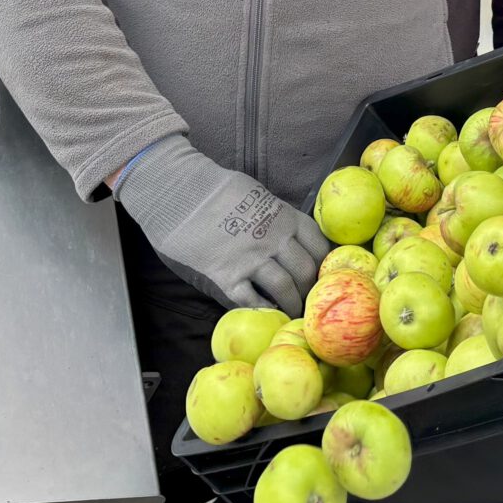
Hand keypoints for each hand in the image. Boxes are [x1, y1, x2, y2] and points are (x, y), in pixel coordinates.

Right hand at [114, 135, 326, 312]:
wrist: (181, 192)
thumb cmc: (216, 189)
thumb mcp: (257, 194)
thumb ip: (276, 214)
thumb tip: (289, 231)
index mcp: (284, 216)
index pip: (317, 245)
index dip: (322, 263)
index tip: (319, 273)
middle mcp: (274, 238)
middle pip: (305, 271)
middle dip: (309, 288)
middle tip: (307, 298)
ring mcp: (252, 258)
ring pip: (284, 289)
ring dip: (290, 304)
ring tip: (290, 312)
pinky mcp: (228, 276)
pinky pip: (252, 300)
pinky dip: (262, 309)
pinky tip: (264, 313)